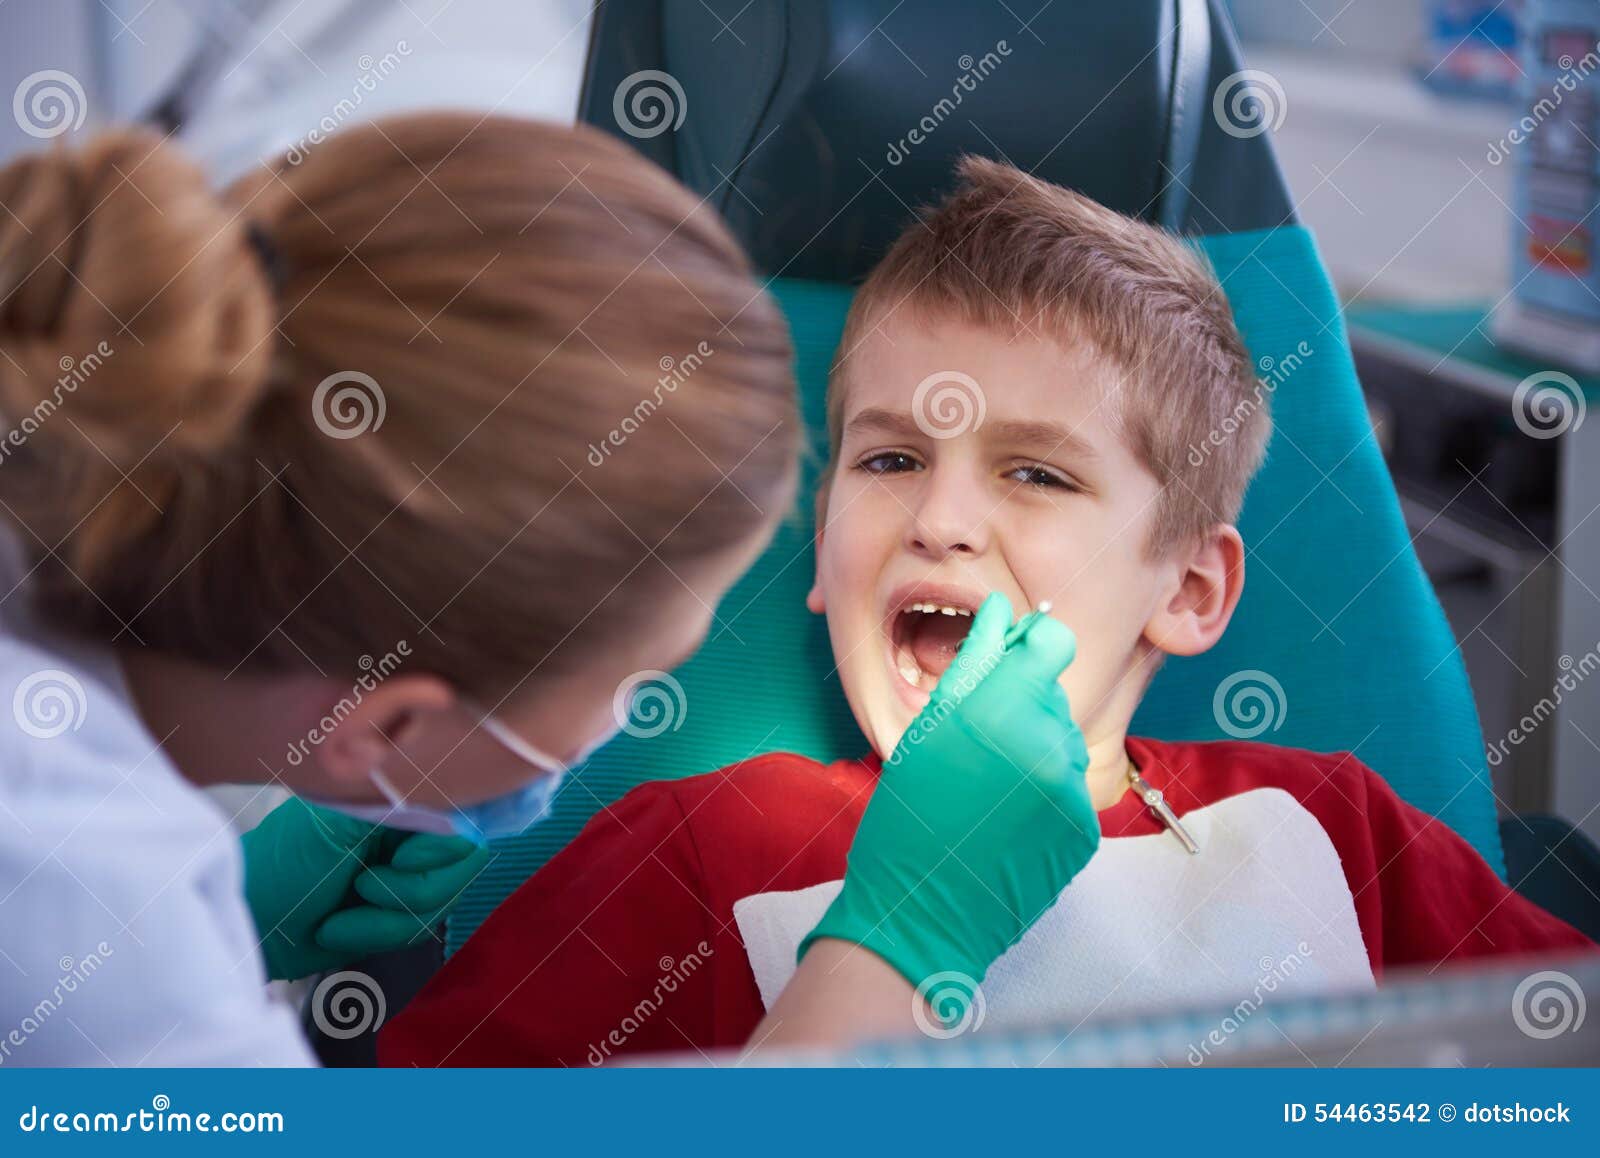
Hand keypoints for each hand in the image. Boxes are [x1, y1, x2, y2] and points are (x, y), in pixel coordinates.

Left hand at [241, 797, 489, 981]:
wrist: (248, 924)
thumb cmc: (280, 868)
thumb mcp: (338, 825)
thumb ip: (400, 807)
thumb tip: (455, 810)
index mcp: (396, 795)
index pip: (462, 819)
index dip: (439, 850)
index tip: (400, 858)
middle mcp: (408, 829)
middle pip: (460, 866)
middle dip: (411, 892)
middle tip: (362, 888)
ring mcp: (405, 870)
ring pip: (443, 901)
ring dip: (389, 920)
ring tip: (343, 914)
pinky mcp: (397, 910)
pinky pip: (422, 928)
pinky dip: (380, 935)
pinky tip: (341, 928)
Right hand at [799, 592, 1096, 993]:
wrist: (923, 911)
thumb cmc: (908, 818)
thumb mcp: (928, 731)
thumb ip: (973, 667)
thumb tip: (1003, 613)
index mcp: (1003, 709)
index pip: (1052, 643)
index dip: (1031, 648)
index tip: (1010, 662)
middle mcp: (1048, 742)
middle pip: (1051, 696)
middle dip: (1020, 708)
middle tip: (977, 750)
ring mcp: (1072, 788)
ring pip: (1061, 741)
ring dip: (1033, 753)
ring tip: (987, 791)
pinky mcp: (1085, 827)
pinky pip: (1068, 788)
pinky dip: (1044, 796)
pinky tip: (1006, 820)